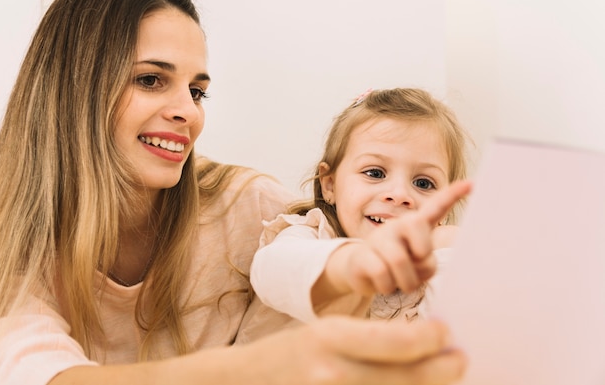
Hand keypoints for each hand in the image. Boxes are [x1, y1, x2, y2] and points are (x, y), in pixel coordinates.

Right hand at [241, 316, 466, 384]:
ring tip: (440, 376)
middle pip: (407, 376)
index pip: (397, 341)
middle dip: (442, 368)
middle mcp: (335, 373)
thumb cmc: (294, 351)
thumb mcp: (329, 331)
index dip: (431, 339)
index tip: (446, 332)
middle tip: (460, 359)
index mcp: (332, 337)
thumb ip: (372, 338)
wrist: (251, 380)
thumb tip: (423, 342)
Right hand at [320, 180, 471, 296]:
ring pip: (400, 263)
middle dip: (423, 266)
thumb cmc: (398, 266)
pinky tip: (382, 282)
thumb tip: (421, 257)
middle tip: (415, 272)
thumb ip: (426, 261)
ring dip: (405, 282)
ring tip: (399, 281)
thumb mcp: (417, 263)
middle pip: (422, 247)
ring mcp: (379, 238)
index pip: (436, 207)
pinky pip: (382, 274)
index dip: (453, 195)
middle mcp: (398, 225)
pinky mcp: (362, 253)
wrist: (361, 270)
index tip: (472, 184)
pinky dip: (386, 286)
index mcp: (416, 225)